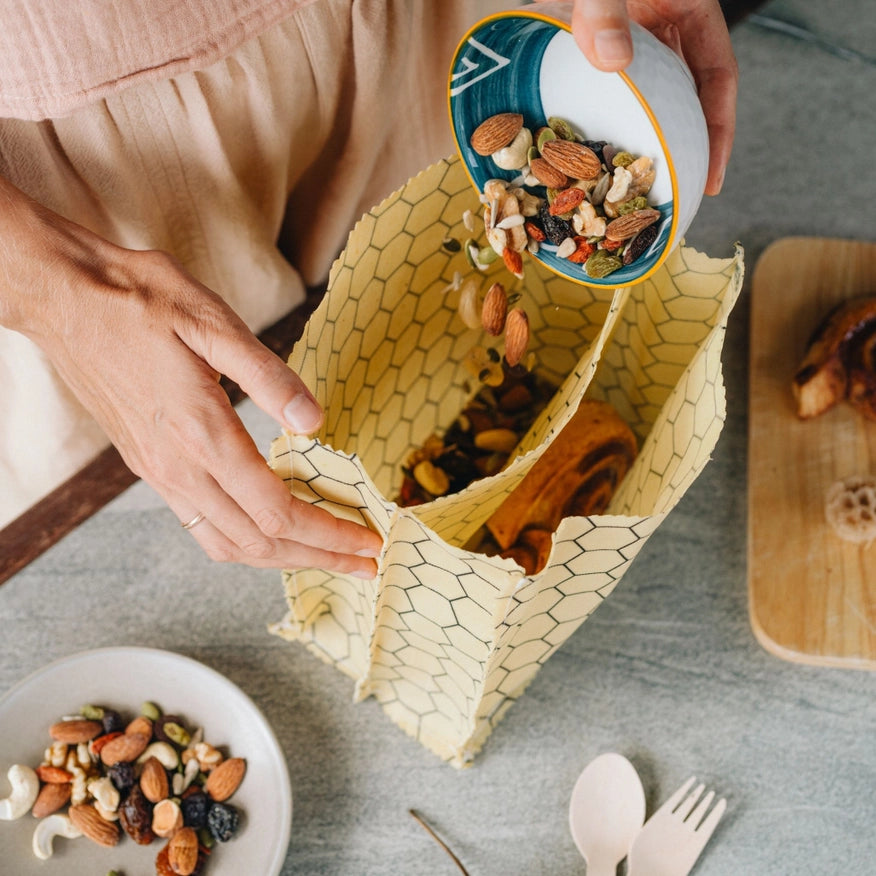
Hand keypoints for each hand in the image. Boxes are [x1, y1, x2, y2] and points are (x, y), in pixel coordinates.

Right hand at [0, 177, 382, 575]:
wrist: (66, 299)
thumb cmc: (140, 301)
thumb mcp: (213, 322)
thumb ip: (268, 376)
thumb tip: (314, 421)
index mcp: (201, 433)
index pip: (277, 511)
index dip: (329, 533)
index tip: (367, 538)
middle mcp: (178, 468)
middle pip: (259, 542)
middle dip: (320, 558)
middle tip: (366, 563)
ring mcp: (160, 474)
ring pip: (229, 545)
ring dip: (285, 559)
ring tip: (328, 557)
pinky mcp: (150, 469)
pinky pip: (202, 529)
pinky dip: (246, 545)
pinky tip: (270, 534)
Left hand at [565, 0, 737, 194]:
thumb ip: (605, 9)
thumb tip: (613, 61)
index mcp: (690, 5)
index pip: (719, 74)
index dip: (720, 129)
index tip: (712, 175)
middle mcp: (666, 22)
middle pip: (687, 92)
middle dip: (684, 141)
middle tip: (674, 192)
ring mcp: (632, 34)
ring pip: (649, 94)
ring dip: (644, 134)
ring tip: (634, 183)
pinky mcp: (595, 41)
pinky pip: (607, 88)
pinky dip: (604, 118)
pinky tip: (590, 148)